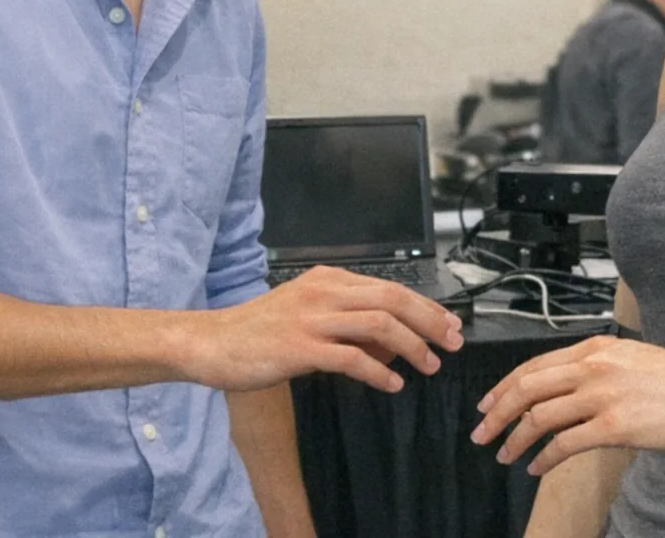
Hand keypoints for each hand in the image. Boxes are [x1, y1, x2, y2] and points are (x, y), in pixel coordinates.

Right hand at [183, 265, 464, 392]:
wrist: (211, 342)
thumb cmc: (259, 331)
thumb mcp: (307, 313)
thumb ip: (347, 321)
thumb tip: (394, 341)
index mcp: (328, 279)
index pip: (390, 287)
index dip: (425, 306)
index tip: (449, 324)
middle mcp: (324, 292)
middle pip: (393, 299)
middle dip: (430, 321)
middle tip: (453, 342)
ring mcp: (311, 318)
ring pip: (379, 325)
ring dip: (412, 347)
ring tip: (430, 366)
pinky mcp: (299, 347)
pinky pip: (351, 358)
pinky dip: (379, 372)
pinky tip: (393, 384)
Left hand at [470, 335, 664, 474]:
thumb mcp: (628, 359)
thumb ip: (594, 369)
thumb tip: (562, 389)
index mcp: (593, 349)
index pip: (534, 365)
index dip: (504, 386)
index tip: (487, 404)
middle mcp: (592, 367)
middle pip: (527, 388)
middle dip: (496, 413)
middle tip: (480, 433)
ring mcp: (602, 396)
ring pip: (540, 417)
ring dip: (515, 439)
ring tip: (503, 455)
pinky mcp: (615, 426)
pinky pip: (566, 444)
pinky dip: (544, 458)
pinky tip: (535, 467)